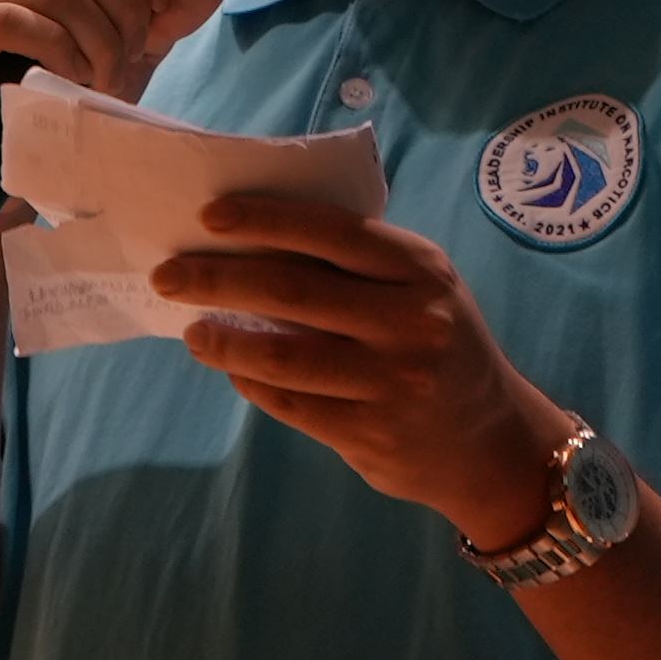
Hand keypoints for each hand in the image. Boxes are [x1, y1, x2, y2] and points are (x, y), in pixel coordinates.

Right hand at [0, 0, 231, 138]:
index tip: (163, 4)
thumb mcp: (134, 43)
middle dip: (126, 5)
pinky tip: (72, 78)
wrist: (7, 158)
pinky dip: (60, 51)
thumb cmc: (67, 90)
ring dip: (99, 37)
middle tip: (134, 54)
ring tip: (107, 75)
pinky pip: (15, 19)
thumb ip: (173, 8)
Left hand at [153, 194, 568, 551]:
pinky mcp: (371, 434)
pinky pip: (291, 404)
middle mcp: (410, 321)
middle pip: (292, 290)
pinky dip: (252, 383)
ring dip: (225, 340)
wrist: (491, 442)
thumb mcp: (422, 289)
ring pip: (284, 356)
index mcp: (421, 270)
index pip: (330, 232)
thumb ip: (358, 266)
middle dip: (218, 278)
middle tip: (169, 275)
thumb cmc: (440, 345)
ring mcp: (392, 382)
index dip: (265, 220)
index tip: (209, 217)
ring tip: (194, 332)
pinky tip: (234, 370)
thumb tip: (254, 244)